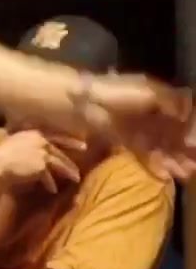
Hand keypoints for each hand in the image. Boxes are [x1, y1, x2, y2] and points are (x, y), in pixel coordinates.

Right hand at [0, 130, 83, 194]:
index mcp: (34, 134)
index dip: (71, 142)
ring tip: (75, 180)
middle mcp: (41, 142)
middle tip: (79, 170)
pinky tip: (53, 190)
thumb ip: (26, 144)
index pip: (57, 137)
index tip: (82, 146)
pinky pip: (48, 177)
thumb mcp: (13, 143)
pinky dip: (51, 184)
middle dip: (70, 162)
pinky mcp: (41, 167)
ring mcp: (42, 153)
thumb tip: (33, 151)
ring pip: (59, 164)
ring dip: (68, 173)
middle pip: (59, 153)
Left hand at [78, 76, 195, 179]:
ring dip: (175, 159)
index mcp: (161, 98)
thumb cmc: (118, 93)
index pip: (184, 116)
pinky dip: (156, 164)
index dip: (192, 129)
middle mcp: (154, 114)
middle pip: (175, 134)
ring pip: (163, 146)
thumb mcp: (150, 93)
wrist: (84, 102)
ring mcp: (141, 128)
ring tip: (187, 173)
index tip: (194, 144)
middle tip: (195, 166)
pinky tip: (166, 176)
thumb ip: (173, 103)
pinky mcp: (128, 141)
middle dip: (186, 150)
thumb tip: (188, 118)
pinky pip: (146, 154)